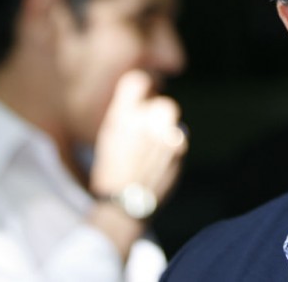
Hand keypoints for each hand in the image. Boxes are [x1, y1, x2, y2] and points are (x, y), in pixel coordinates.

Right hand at [89, 69, 187, 212]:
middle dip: (160, 113)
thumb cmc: (111, 173)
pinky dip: (173, 146)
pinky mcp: (177, 151)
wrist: (124, 205)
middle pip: (163, 104)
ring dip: (166, 130)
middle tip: (152, 127)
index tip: (146, 93)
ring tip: (154, 147)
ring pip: (172, 121)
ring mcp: (162, 136)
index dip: (144, 86)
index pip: (137, 82)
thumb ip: (127, 115)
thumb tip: (146, 99)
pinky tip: (160, 161)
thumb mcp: (108, 139)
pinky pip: (180, 138)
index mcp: (119, 118)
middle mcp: (142, 122)